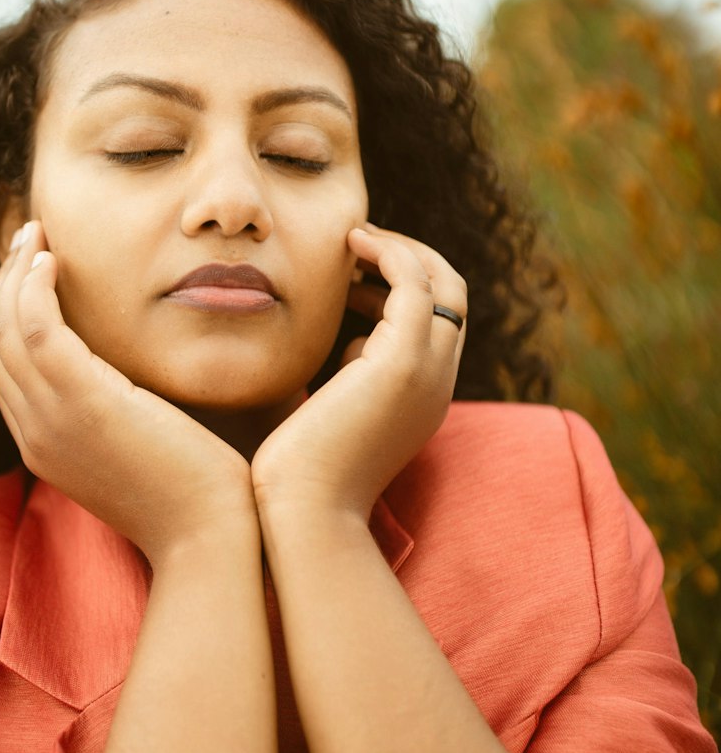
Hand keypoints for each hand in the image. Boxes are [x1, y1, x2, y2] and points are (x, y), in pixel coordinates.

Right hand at [0, 221, 254, 565]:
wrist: (210, 535)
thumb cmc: (193, 491)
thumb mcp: (138, 447)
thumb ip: (117, 412)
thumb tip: (130, 378)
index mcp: (43, 444)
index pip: (4, 367)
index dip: (8, 312)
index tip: (31, 271)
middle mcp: (33, 433)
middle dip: (3, 284)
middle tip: (28, 239)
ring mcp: (50, 421)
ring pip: (4, 329)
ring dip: (15, 274)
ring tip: (37, 237)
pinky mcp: (82, 403)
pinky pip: (35, 328)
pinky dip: (33, 287)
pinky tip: (52, 260)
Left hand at [251, 222, 466, 521]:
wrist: (305, 513)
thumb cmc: (299, 474)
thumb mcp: (334, 413)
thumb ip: (349, 378)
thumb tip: (347, 345)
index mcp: (423, 398)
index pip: (438, 324)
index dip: (402, 288)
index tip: (352, 275)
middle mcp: (438, 383)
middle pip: (452, 296)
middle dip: (410, 259)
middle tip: (359, 244)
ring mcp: (428, 372)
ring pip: (442, 282)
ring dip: (400, 250)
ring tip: (352, 240)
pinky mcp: (404, 362)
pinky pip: (415, 283)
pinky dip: (389, 253)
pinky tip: (350, 245)